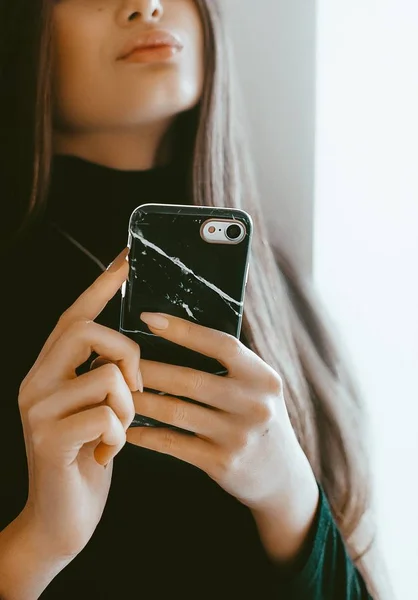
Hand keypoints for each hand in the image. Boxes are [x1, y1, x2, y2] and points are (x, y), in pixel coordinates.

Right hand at [17, 248, 140, 563]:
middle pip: (86, 329)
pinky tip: (106, 454)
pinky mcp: (49, 438)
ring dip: (128, 407)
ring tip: (116, 432)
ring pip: (107, 376)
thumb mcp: (98, 408)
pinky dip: (121, 435)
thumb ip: (106, 374)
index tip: (128, 255)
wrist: (61, 522)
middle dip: (125, 353)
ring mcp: (38, 409)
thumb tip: (136, 344)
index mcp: (49, 370)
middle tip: (132, 387)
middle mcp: (35, 381)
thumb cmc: (89, 458)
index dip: (103, 283)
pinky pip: (109, 414)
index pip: (75, 314)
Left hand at [127, 313, 317, 522]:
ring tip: (115, 390)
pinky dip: (147, 435)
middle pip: (190, 379)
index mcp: (263, 377)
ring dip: (140, 400)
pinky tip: (128, 428)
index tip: (149, 318)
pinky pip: (174, 444)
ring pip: (176, 411)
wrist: (283, 478)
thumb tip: (178, 333)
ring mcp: (238, 436)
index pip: (221, 345)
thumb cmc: (260, 420)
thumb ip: (232, 365)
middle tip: (115, 359)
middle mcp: (254, 404)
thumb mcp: (260, 388)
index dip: (184, 330)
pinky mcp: (222, 464)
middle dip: (147, 369)